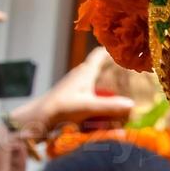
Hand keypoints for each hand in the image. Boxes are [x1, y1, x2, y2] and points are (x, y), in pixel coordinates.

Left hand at [11, 48, 133, 137]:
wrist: (35, 120)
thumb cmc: (59, 109)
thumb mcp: (86, 107)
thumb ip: (109, 106)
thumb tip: (132, 105)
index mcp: (85, 72)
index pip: (100, 54)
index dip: (114, 50)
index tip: (129, 51)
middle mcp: (81, 76)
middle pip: (100, 66)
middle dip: (116, 67)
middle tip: (134, 71)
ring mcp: (77, 86)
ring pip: (97, 79)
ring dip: (110, 81)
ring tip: (127, 87)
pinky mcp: (74, 97)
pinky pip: (94, 91)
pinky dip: (104, 94)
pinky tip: (111, 104)